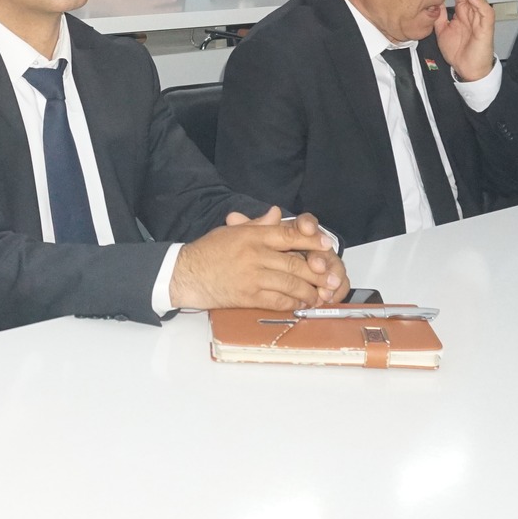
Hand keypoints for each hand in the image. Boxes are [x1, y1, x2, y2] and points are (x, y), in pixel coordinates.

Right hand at [170, 212, 345, 310]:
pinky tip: (301, 304)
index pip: (289, 236)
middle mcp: (255, 255)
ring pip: (290, 284)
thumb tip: (277, 214)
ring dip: (308, 291)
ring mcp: (252, 277)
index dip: (312, 241)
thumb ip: (258, 224)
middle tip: (331, 278)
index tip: (326, 245)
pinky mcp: (248, 297)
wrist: (187, 275)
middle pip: (295, 263)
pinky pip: (278, 301)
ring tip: (318, 294)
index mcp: (252, 236)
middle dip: (317, 272)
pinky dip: (293, 303)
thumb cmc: (208, 252)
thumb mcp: (232, 231)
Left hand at [432, 0, 496, 81]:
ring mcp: (480, 17)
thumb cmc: (459, 51)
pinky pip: (484, 12)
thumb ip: (439, 15)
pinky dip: (479, 2)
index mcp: (463, 11)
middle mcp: (473, 11)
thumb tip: (432, 3)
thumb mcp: (442, 30)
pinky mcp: (486, 27)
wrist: (468, 69)